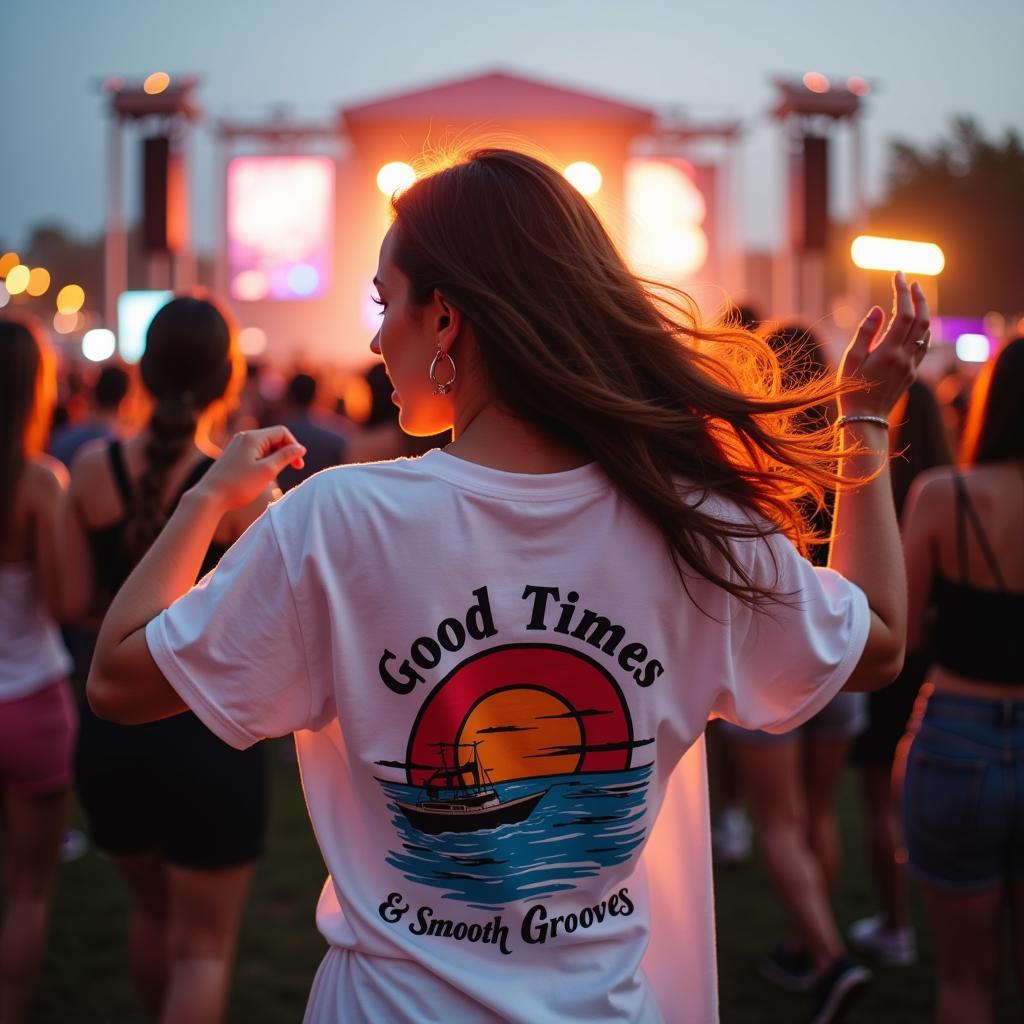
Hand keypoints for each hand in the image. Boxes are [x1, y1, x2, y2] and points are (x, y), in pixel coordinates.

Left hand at [190, 426, 305, 511]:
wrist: (210, 497)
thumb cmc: (239, 484)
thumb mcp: (268, 471)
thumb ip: (286, 456)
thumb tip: (300, 448)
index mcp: (253, 437)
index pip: (283, 432)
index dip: (294, 446)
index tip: (299, 465)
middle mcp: (244, 437)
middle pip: (274, 438)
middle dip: (286, 452)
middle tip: (294, 469)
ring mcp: (237, 446)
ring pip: (266, 446)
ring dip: (275, 458)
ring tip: (273, 476)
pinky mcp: (234, 455)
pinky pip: (256, 453)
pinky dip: (265, 462)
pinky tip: (261, 477)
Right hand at [838, 271, 929, 416]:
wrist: (865, 420)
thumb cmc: (851, 389)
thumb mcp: (851, 360)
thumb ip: (866, 333)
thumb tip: (880, 310)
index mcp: (889, 352)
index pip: (904, 314)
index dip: (902, 292)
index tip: (897, 275)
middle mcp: (906, 357)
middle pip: (922, 320)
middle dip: (918, 297)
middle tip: (911, 281)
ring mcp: (912, 366)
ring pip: (927, 332)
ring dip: (923, 311)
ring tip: (915, 297)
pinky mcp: (913, 374)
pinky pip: (924, 345)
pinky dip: (922, 328)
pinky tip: (915, 322)